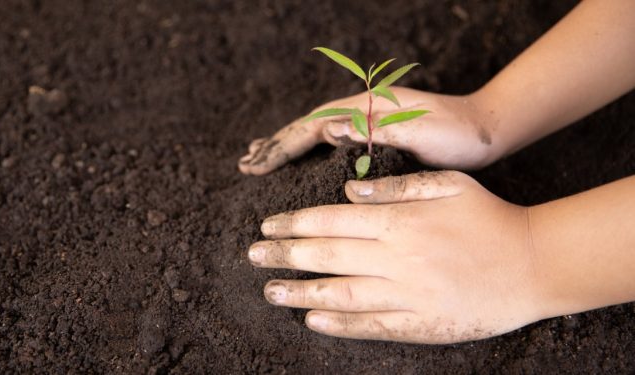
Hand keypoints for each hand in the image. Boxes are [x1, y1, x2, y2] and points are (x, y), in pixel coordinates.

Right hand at [238, 88, 499, 174]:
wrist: (486, 130)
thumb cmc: (456, 135)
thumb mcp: (418, 132)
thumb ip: (374, 129)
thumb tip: (328, 127)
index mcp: (366, 108)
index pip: (312, 127)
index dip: (282, 146)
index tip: (256, 164)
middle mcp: (361, 110)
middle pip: (307, 127)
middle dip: (275, 145)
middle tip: (245, 163)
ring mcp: (366, 120)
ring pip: (315, 132)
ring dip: (286, 145)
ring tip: (259, 156)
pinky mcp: (374, 133)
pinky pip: (332, 141)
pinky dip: (309, 148)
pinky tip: (302, 155)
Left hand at [248, 171, 544, 343]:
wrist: (534, 265)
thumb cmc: (490, 218)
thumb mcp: (448, 184)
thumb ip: (397, 187)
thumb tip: (348, 190)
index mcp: (401, 221)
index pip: (333, 220)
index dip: (295, 223)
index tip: (268, 225)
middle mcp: (397, 258)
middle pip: (328, 255)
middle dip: (285, 255)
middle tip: (254, 255)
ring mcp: (408, 294)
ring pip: (342, 292)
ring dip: (302, 292)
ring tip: (270, 290)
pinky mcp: (420, 323)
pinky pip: (371, 325)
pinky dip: (340, 324)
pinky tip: (312, 320)